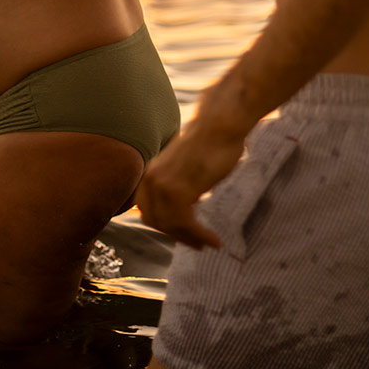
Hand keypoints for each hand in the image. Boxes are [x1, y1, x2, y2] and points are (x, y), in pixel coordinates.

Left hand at [135, 117, 245, 249]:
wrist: (221, 125)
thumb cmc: (211, 142)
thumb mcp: (185, 167)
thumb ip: (179, 184)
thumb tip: (184, 207)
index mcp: (149, 172)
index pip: (147, 211)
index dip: (164, 227)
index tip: (184, 234)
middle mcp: (150, 179)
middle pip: (156, 222)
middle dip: (177, 236)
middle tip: (198, 244)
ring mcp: (162, 185)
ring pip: (171, 226)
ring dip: (192, 239)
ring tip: (209, 243)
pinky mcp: (179, 191)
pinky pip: (186, 224)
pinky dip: (200, 235)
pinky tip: (214, 240)